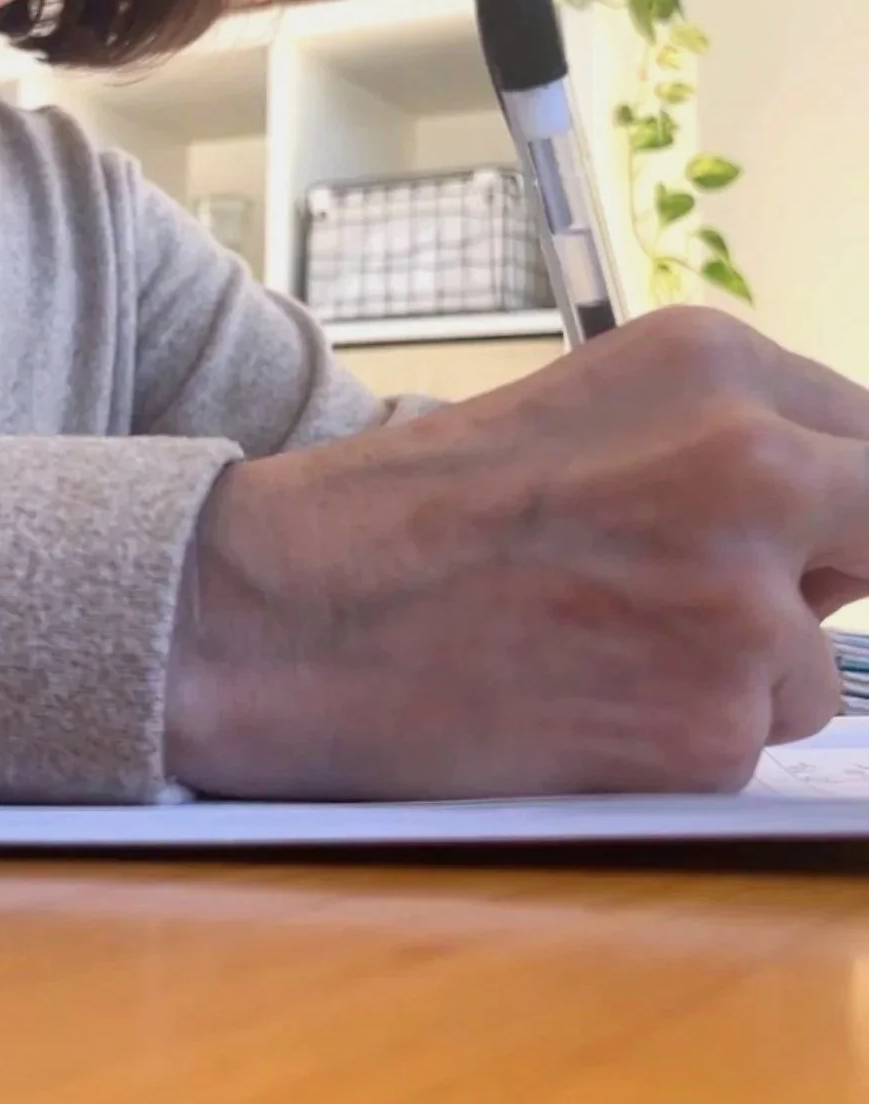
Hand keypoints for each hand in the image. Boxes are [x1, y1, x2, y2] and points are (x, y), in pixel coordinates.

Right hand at [169, 308, 868, 798]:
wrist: (289, 612)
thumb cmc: (408, 513)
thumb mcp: (584, 414)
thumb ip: (722, 444)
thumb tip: (835, 519)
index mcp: (715, 362)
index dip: (846, 501)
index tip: (827, 536)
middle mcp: (752, 463)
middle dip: (826, 572)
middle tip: (723, 598)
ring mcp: (741, 600)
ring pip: (815, 660)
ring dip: (739, 671)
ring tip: (600, 649)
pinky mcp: (712, 724)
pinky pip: (747, 741)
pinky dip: (679, 740)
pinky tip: (579, 705)